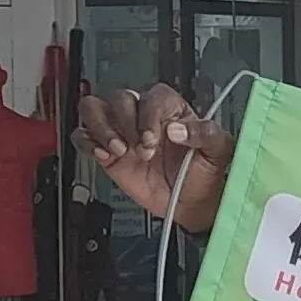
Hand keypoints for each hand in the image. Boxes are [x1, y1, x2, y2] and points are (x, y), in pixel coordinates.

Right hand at [77, 85, 235, 232]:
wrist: (191, 203)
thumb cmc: (205, 172)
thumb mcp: (218, 150)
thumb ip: (205, 133)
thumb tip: (177, 129)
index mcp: (170, 108)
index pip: (151, 97)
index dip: (148, 116)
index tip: (153, 139)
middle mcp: (142, 115)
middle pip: (119, 98)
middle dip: (127, 125)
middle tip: (143, 152)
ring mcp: (121, 131)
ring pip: (93, 108)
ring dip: (101, 127)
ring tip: (118, 150)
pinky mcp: (107, 152)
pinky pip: (82, 135)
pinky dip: (86, 142)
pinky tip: (102, 155)